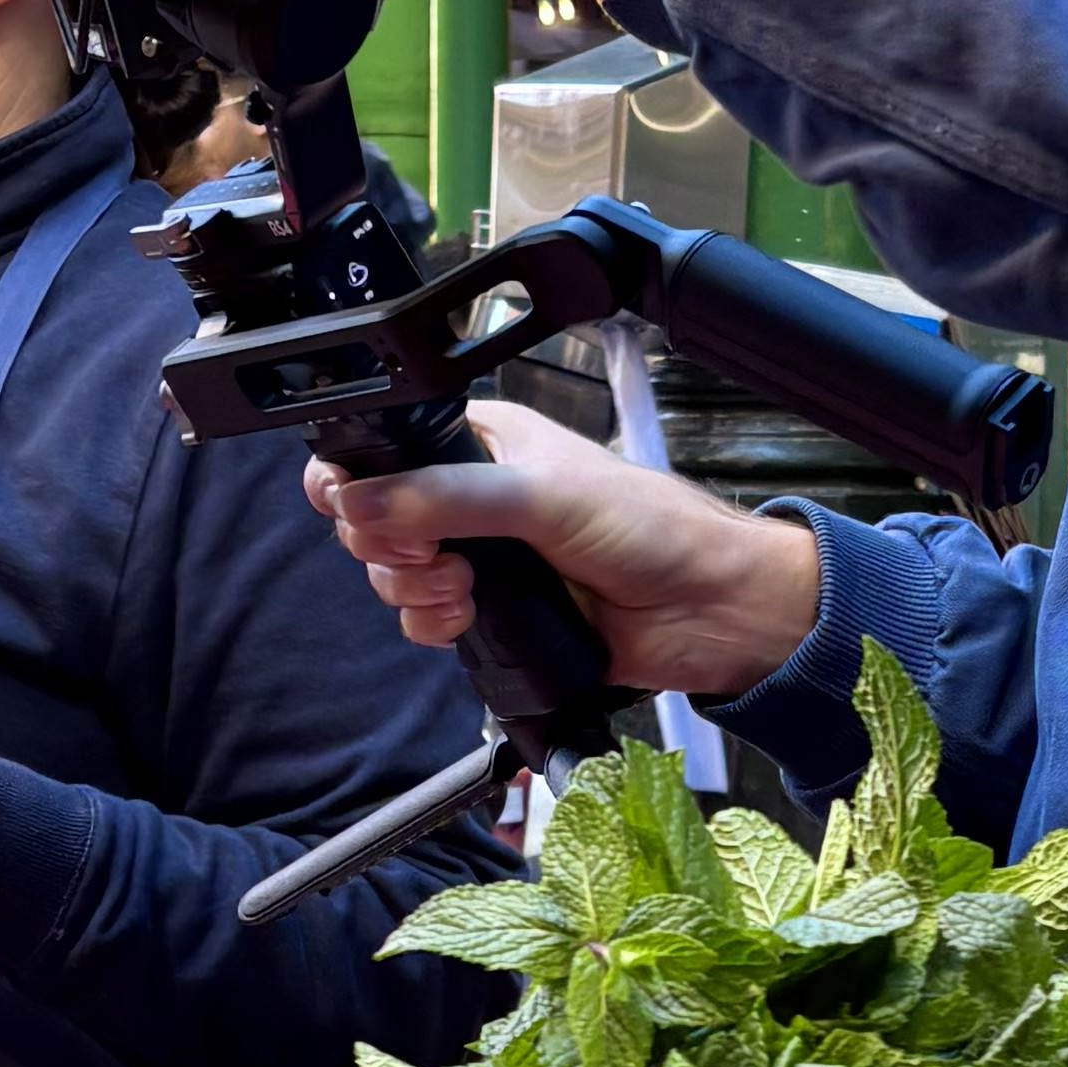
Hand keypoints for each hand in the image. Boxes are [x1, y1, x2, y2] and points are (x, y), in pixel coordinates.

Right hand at [311, 407, 823, 696]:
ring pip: (396, 573)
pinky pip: (425, 619)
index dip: (363, 479)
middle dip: (391, 544)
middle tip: (437, 554)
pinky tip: (467, 619)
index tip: (377, 510)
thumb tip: (364, 502)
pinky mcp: (491, 612)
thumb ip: (446, 496)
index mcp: (485, 443)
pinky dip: (432, 623)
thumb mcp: (541, 496)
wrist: (704, 611)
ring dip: (414, 588)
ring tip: (464, 589)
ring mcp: (481, 556)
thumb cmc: (651, 530)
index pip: (389, 448)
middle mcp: (473, 495)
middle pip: (378, 518)